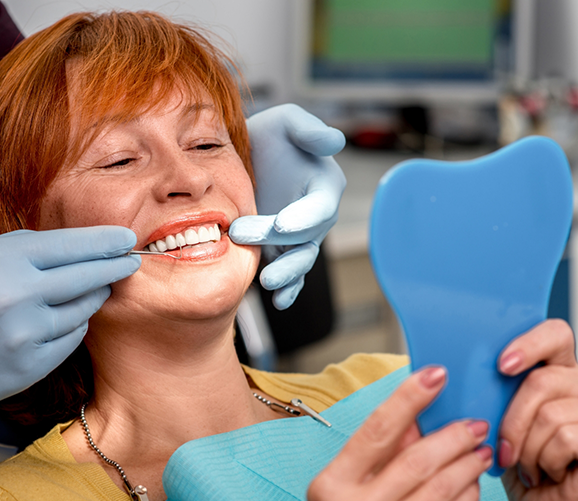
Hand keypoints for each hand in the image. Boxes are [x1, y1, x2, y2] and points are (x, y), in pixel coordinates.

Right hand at [0, 226, 138, 434]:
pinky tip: (66, 319)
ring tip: (95, 289)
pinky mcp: (30, 365)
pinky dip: (73, 326)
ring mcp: (26, 334)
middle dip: (115, 266)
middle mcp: (17, 294)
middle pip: (88, 275)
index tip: (125, 238)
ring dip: (93, 297)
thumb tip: (68, 248)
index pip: (70, 245)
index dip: (104, 241)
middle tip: (131, 261)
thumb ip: (17, 251)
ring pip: (83, 309)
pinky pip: (70, 338)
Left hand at [229, 104, 345, 309]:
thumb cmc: (269, 135)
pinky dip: (288, 290)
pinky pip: (290, 274)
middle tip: (242, 235)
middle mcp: (316, 216)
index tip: (282, 224)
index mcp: (324, 185)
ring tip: (267, 282)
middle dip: (280, 243)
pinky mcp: (281, 251)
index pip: (320, 206)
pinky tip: (278, 301)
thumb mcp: (286, 121)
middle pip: (305, 237)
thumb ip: (309, 130)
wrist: (243, 157)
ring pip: (300, 261)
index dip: (304, 217)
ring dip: (287, 274)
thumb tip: (335, 141)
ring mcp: (299, 237)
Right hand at [305, 366, 492, 500]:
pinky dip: (469, 493)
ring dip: (468, 462)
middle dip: (453, 434)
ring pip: (443, 486)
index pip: (376, 430)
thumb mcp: (341, 493)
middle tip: (474, 422)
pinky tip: (472, 482)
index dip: (409, 398)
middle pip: (418, 458)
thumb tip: (416, 416)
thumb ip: (375, 456)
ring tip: (479, 449)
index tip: (435, 374)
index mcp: (331, 486)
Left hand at [497, 319, 577, 500]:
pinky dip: (546, 462)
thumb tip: (465, 375)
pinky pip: (565, 438)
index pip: (555, 334)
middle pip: (541, 380)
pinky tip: (550, 473)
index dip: (528, 344)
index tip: (502, 365)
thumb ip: (496, 393)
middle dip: (511, 421)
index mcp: (560, 371)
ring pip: (549, 414)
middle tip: (506, 451)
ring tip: (531, 466)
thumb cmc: (520, 467)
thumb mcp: (499, 422)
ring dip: (528, 449)